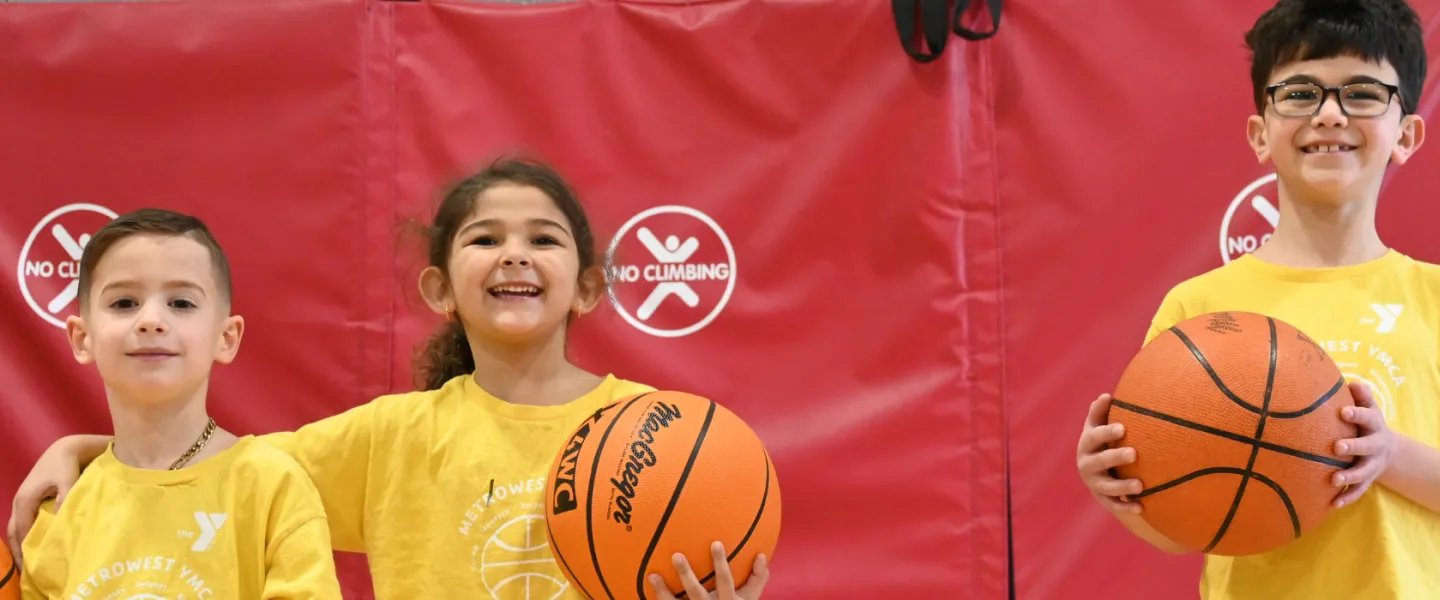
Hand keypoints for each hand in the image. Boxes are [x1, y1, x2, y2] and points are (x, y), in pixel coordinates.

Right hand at [6, 438, 83, 563]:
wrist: (66, 448)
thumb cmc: (67, 463)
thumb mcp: (68, 480)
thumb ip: (64, 497)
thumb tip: (58, 518)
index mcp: (25, 499)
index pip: (21, 530)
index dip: (24, 548)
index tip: (31, 565)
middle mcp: (19, 501)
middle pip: (13, 531)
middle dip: (18, 551)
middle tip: (26, 570)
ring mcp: (23, 500)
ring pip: (16, 527)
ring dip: (19, 543)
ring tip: (28, 561)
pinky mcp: (30, 499)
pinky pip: (22, 521)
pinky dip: (23, 534)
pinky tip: (32, 544)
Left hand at [648, 541, 769, 599]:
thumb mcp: (751, 597)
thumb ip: (758, 577)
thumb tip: (761, 555)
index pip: (725, 580)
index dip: (720, 563)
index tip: (715, 543)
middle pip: (697, 593)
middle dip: (686, 575)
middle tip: (676, 555)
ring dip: (663, 591)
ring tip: (653, 576)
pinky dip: (660, 599)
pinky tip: (648, 586)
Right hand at [1077, 394, 1143, 513]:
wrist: (1097, 471)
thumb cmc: (1103, 442)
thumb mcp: (1098, 426)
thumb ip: (1100, 412)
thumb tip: (1106, 396)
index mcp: (1087, 444)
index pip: (1094, 437)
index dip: (1106, 433)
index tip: (1123, 428)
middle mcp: (1087, 464)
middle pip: (1100, 461)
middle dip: (1115, 457)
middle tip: (1134, 453)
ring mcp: (1094, 483)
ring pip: (1107, 487)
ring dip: (1123, 487)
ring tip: (1140, 485)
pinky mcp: (1103, 499)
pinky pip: (1114, 505)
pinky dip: (1126, 507)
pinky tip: (1141, 507)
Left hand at [1331, 381, 1395, 507]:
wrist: (1387, 448)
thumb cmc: (1366, 421)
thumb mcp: (1368, 406)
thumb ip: (1361, 395)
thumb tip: (1352, 383)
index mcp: (1374, 424)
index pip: (1367, 417)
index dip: (1356, 414)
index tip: (1343, 411)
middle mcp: (1375, 445)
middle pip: (1367, 446)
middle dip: (1354, 446)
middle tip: (1337, 446)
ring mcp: (1372, 464)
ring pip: (1363, 472)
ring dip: (1349, 476)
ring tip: (1334, 479)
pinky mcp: (1367, 480)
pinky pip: (1358, 490)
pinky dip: (1347, 497)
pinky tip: (1333, 504)